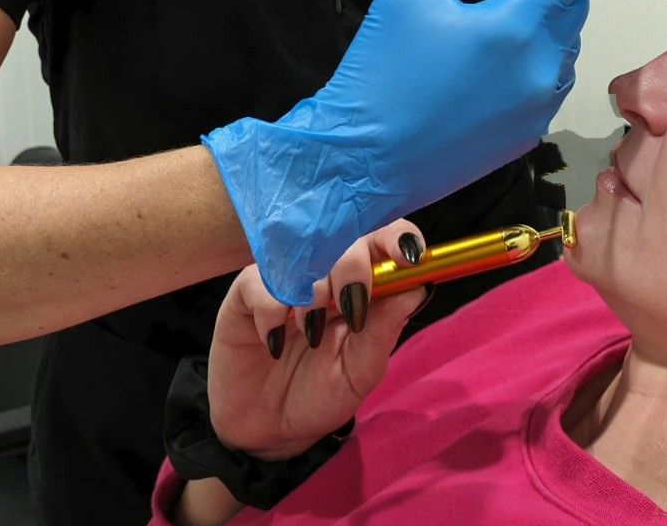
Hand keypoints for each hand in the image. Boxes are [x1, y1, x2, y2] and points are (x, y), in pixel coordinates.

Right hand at [204, 0, 612, 303]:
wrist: (363, 159)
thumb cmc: (382, 70)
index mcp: (515, 27)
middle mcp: (539, 69)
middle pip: (573, 8)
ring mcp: (537, 109)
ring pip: (565, 47)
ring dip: (554, 17)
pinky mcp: (526, 137)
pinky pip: (550, 84)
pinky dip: (542, 57)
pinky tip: (509, 51)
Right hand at [207, 222, 426, 459]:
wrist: (265, 429)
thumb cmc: (319, 396)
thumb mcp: (359, 372)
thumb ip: (384, 330)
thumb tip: (419, 287)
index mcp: (362, 286)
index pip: (383, 240)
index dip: (397, 237)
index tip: (408, 255)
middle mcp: (325, 273)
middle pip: (345, 237)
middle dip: (354, 266)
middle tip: (349, 307)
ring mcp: (285, 279)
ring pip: (303, 252)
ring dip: (313, 292)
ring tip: (310, 332)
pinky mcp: (247, 292)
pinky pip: (259, 281)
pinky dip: (271, 310)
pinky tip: (273, 340)